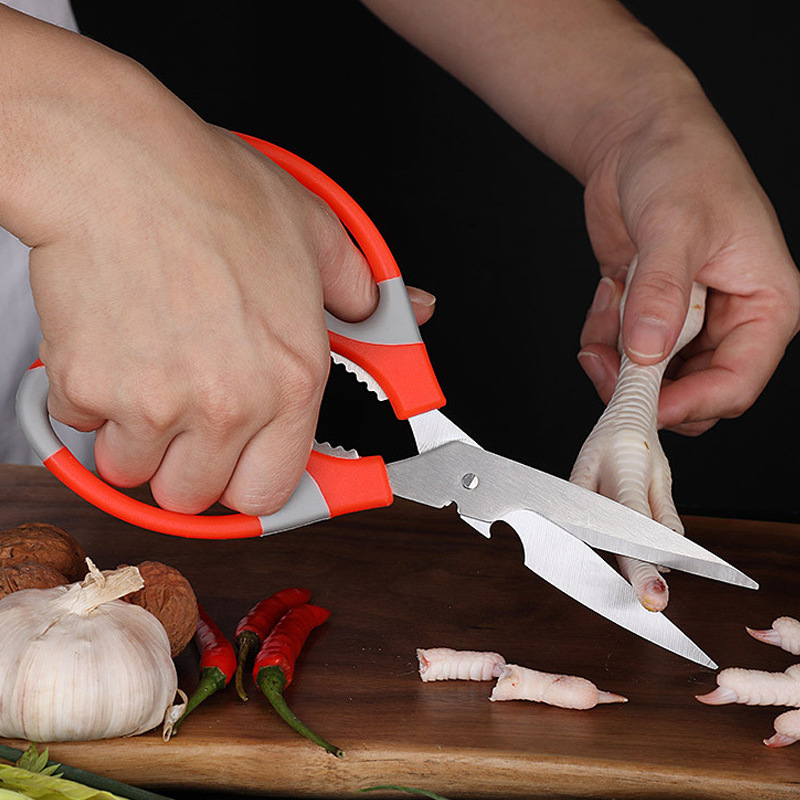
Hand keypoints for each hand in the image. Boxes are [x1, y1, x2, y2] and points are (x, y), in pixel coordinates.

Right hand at [10, 36, 434, 515]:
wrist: (119, 166)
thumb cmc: (212, 194)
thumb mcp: (317, 236)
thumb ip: (366, 293)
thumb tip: (409, 311)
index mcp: (292, 381)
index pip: (273, 491)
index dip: (253, 482)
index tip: (242, 475)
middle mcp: (229, 404)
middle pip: (196, 497)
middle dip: (189, 468)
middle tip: (189, 422)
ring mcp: (156, 403)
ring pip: (132, 473)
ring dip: (136, 440)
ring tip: (149, 379)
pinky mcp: (91, 388)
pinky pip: (80, 429)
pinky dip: (88, 401)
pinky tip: (110, 350)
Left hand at [577, 97, 799, 434]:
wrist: (638, 140)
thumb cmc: (684, 165)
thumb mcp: (677, 226)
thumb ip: (662, 292)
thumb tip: (649, 350)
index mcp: (765, 304)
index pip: (737, 383)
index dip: (692, 404)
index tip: (646, 406)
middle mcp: (728, 320)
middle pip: (690, 392)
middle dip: (643, 386)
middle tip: (608, 366)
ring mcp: (684, 321)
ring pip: (650, 379)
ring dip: (616, 359)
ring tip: (609, 308)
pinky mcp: (646, 315)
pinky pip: (620, 353)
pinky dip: (602, 335)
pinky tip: (607, 292)